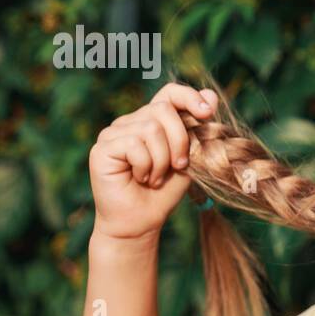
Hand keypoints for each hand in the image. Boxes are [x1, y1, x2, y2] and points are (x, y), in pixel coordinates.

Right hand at [89, 83, 218, 241]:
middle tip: (179, 166)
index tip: (207, 113)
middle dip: (180, 140)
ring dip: (162, 160)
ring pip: (150, 129)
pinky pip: (134, 144)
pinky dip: (146, 166)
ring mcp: (113, 133)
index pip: (169, 93)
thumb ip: (197, 129)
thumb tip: (212, 95)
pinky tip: (141, 179)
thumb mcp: (189, 158)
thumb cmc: (164, 192)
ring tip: (155, 178)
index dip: (189, 97)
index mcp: (150, 120)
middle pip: (163, 109)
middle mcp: (129, 122)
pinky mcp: (102, 148)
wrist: (141, 222)